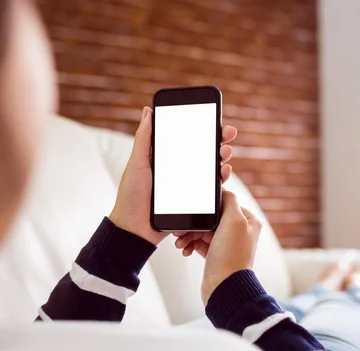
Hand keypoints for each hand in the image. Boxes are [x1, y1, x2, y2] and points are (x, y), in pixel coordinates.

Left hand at [109, 107, 237, 244]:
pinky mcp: (193, 201)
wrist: (135, 229)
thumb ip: (144, 138)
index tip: (214, 118)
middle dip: (218, 141)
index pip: (187, 139)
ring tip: (226, 153)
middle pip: (203, 151)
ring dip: (222, 158)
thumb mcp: (137, 164)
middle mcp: (179, 170)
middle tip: (227, 133)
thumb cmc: (131, 197)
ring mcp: (187, 186)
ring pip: (210, 169)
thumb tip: (148, 111)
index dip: (202, 128)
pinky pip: (210, 189)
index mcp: (166, 158)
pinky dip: (220, 179)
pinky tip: (224, 172)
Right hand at [174, 190, 261, 304]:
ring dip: (189, 235)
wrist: (224, 287)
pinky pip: (199, 243)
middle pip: (210, 217)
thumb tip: (224, 190)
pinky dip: (190, 244)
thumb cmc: (231, 256)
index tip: (192, 210)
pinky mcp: (215, 255)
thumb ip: (230, 201)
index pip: (224, 204)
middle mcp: (239, 231)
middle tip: (180, 230)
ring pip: (202, 230)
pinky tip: (185, 249)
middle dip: (193, 223)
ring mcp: (226, 244)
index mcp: (247, 221)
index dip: (206, 207)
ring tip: (180, 242)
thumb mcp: (234, 221)